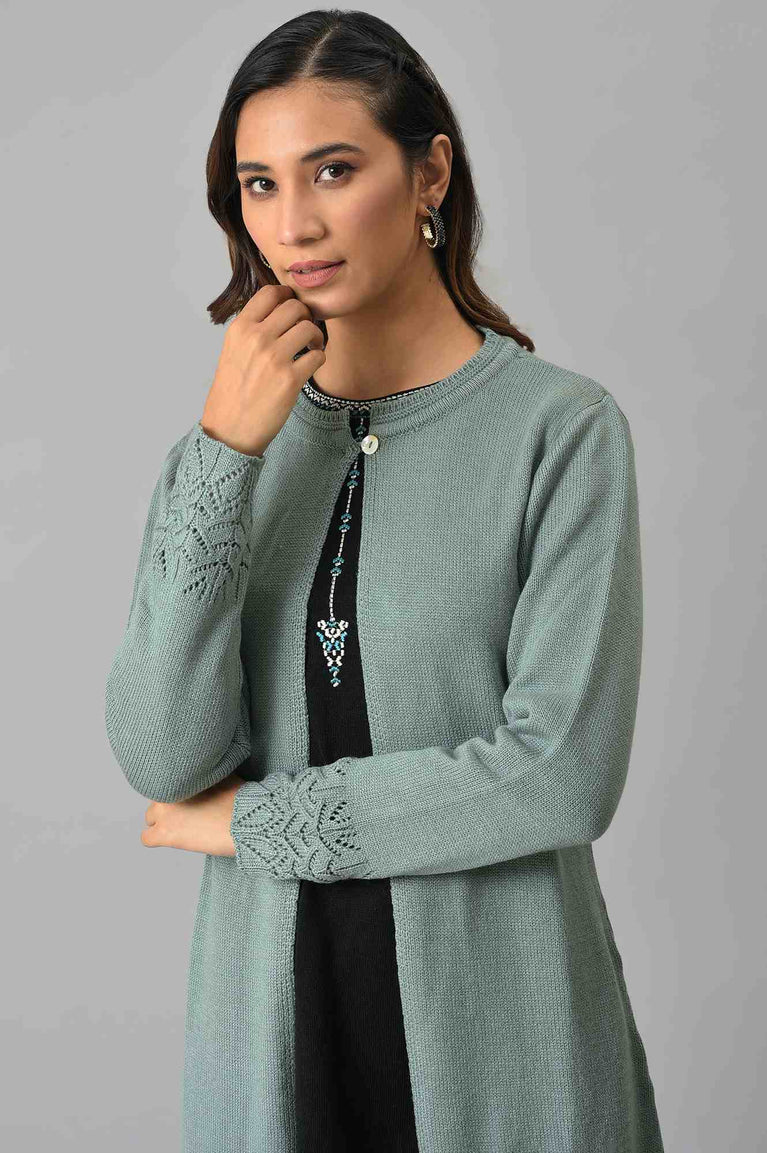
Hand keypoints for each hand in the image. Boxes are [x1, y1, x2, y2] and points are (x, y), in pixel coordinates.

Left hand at [141, 773, 247, 856]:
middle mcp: (168, 790)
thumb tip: (206, 771)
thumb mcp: (224, 775)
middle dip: (170, 806)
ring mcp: (164, 813)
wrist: (245, 821)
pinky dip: (157, 840)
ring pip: (150, 817)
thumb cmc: (240, 800)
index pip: (167, 782)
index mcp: (181, 774)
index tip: (189, 800)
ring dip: (163, 822)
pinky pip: (146, 838)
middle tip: (188, 814)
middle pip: (158, 799)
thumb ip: (208, 773)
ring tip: (182, 828)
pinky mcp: (164, 834)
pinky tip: (172, 840)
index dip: (180, 792)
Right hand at [201, 283, 325, 457]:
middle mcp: (256, 339)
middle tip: (305, 330)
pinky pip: (318, 356)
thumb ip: (252, 330)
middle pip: (294, 307)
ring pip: (309, 327)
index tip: (293, 307)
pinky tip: (310, 365)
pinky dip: (319, 358)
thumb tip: (278, 312)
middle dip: (305, 316)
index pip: (270, 293)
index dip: (287, 296)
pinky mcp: (290, 379)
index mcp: (240, 329)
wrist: (230, 429)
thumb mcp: (232, 352)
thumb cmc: (232, 393)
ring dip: (316, 336)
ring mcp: (274, 358)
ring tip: (311, 348)